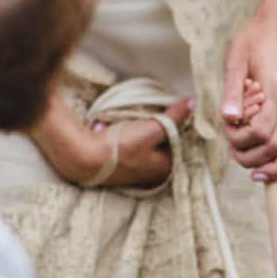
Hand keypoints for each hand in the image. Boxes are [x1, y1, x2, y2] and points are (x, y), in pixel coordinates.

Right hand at [28, 92, 193, 187]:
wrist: (82, 157)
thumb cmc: (122, 147)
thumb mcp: (152, 128)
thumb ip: (174, 117)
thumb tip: (193, 103)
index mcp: (165, 169)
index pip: (179, 142)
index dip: (176, 124)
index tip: (171, 110)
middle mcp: (152, 174)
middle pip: (160, 142)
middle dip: (154, 126)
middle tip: (148, 113)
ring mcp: (134, 171)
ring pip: (142, 141)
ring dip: (136, 128)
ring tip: (129, 119)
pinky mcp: (118, 165)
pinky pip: (124, 143)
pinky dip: (120, 133)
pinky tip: (109, 126)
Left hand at [220, 14, 276, 179]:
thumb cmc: (253, 41)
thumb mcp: (235, 59)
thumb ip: (232, 91)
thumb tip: (228, 119)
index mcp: (276, 89)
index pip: (259, 130)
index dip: (238, 140)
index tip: (226, 131)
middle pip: (275, 146)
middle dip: (250, 156)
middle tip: (232, 153)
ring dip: (271, 166)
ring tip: (250, 167)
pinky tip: (266, 165)